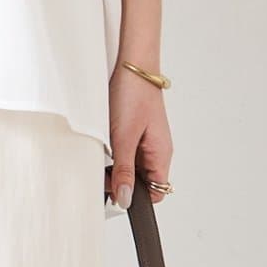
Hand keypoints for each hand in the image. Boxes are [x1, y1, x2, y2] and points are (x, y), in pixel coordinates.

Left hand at [108, 64, 172, 207]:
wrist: (131, 67)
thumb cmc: (134, 96)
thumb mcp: (124, 138)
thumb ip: (124, 171)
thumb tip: (125, 199)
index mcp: (161, 154)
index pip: (156, 192)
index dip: (137, 197)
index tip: (116, 192)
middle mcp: (157, 150)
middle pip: (142, 182)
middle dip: (122, 181)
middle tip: (105, 169)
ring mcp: (147, 142)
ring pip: (132, 167)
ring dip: (117, 166)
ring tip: (106, 151)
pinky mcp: (136, 133)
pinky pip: (127, 152)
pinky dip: (116, 153)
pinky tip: (107, 143)